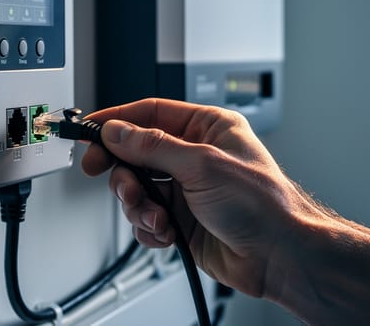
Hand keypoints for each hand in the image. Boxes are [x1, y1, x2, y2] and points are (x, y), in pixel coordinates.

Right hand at [81, 98, 317, 297]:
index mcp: (208, 127)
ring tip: (154, 216)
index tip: (90, 130)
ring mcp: (187, 188)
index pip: (151, 113)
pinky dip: (149, 228)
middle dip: (124, 172)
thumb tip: (117, 132)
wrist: (279, 255)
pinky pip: (146, 219)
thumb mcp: (202, 164)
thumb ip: (153, 146)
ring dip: (138, 205)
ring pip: (137, 189)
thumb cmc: (263, 204)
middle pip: (136, 153)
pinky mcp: (182, 220)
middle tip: (114, 180)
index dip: (118, 121)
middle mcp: (195, 155)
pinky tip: (166, 232)